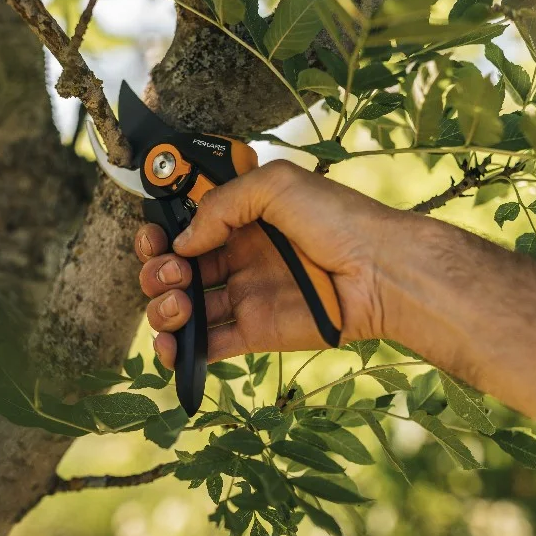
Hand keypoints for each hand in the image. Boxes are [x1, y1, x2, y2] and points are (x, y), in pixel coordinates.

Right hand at [134, 159, 401, 368]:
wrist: (380, 269)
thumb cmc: (338, 219)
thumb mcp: (277, 185)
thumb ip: (222, 203)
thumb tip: (184, 241)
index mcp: (242, 221)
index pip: (186, 229)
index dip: (161, 235)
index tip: (155, 237)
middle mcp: (239, 259)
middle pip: (176, 270)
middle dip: (158, 271)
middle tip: (174, 271)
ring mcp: (245, 297)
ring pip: (185, 309)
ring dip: (163, 308)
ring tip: (179, 302)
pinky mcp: (255, 333)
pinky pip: (208, 345)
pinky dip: (180, 350)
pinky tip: (170, 346)